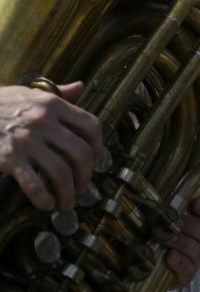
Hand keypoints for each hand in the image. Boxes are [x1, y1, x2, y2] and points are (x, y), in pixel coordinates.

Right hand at [0, 82, 102, 211]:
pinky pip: (34, 184)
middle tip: (82, 187)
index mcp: (53, 104)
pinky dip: (44, 199)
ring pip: (62, 173)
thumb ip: (57, 92)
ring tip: (66, 202)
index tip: (95, 160)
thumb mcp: (29, 92)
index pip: (92, 127)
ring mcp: (26, 140)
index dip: (99, 148)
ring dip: (68, 193)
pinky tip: (45, 204)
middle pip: (82, 153)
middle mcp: (43, 121)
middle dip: (86, 175)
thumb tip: (79, 87)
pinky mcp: (8, 157)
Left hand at [163, 197, 199, 287]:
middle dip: (193, 226)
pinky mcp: (185, 276)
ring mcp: (196, 259)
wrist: (146, 263)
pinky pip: (189, 270)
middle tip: (176, 221)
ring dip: (184, 243)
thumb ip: (169, 205)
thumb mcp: (164, 216)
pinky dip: (180, 262)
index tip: (196, 203)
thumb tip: (158, 188)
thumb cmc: (157, 231)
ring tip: (167, 238)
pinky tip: (170, 256)